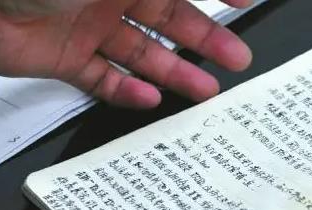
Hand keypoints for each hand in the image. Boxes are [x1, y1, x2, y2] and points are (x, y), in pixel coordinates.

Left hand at [0, 0, 254, 107]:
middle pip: (170, 21)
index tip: (248, 3)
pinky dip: (126, 91)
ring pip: (142, 54)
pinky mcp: (63, 57)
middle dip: (207, 41)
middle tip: (237, 59)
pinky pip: (102, 79)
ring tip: (206, 91)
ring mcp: (86, 26)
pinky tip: (148, 99)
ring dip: (175, 73)